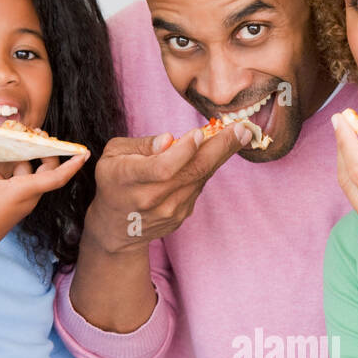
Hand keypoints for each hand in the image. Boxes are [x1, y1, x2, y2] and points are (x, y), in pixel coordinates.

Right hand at [0, 131, 88, 303]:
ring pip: (30, 174)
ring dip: (24, 157)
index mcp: (26, 192)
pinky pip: (18, 181)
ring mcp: (20, 201)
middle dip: (46, 151)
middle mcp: (28, 197)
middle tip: (37, 133)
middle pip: (46, 171)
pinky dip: (11, 168)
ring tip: (13, 137)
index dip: (72, 164)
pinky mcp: (11, 204)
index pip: (57, 177)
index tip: (85, 152)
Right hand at [85, 122, 252, 252]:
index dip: (183, 152)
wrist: (116, 227)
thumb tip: (170, 140)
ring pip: (200, 178)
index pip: (162, 168)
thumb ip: (142, 145)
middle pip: (191, 172)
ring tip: (240, 133)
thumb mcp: (115, 154)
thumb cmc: (115, 180)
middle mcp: (150, 198)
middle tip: (243, 129)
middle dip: (220, 148)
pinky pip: (199, 186)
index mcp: (128, 178)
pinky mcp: (181, 215)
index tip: (200, 133)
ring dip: (222, 155)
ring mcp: (169, 210)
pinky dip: (209, 167)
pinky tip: (218, 151)